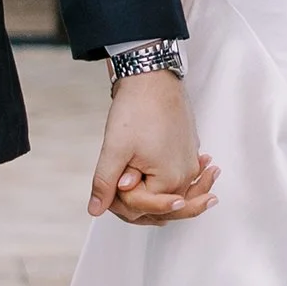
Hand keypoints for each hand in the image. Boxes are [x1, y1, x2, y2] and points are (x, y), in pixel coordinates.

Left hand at [87, 68, 216, 226]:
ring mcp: (190, 163)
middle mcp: (186, 175)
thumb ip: (105, 183)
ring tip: (138, 197)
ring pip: (170, 193)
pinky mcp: (188, 151)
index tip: (107, 187)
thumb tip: (96, 209)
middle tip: (113, 199)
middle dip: (135, 203)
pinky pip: (178, 177)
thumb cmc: (138, 108)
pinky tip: (155, 178)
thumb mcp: (115, 149)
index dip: (118, 202)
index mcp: (170, 180)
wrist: (153, 77)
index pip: (141, 208)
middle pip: (159, 207)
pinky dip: (166, 183)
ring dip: (154, 197)